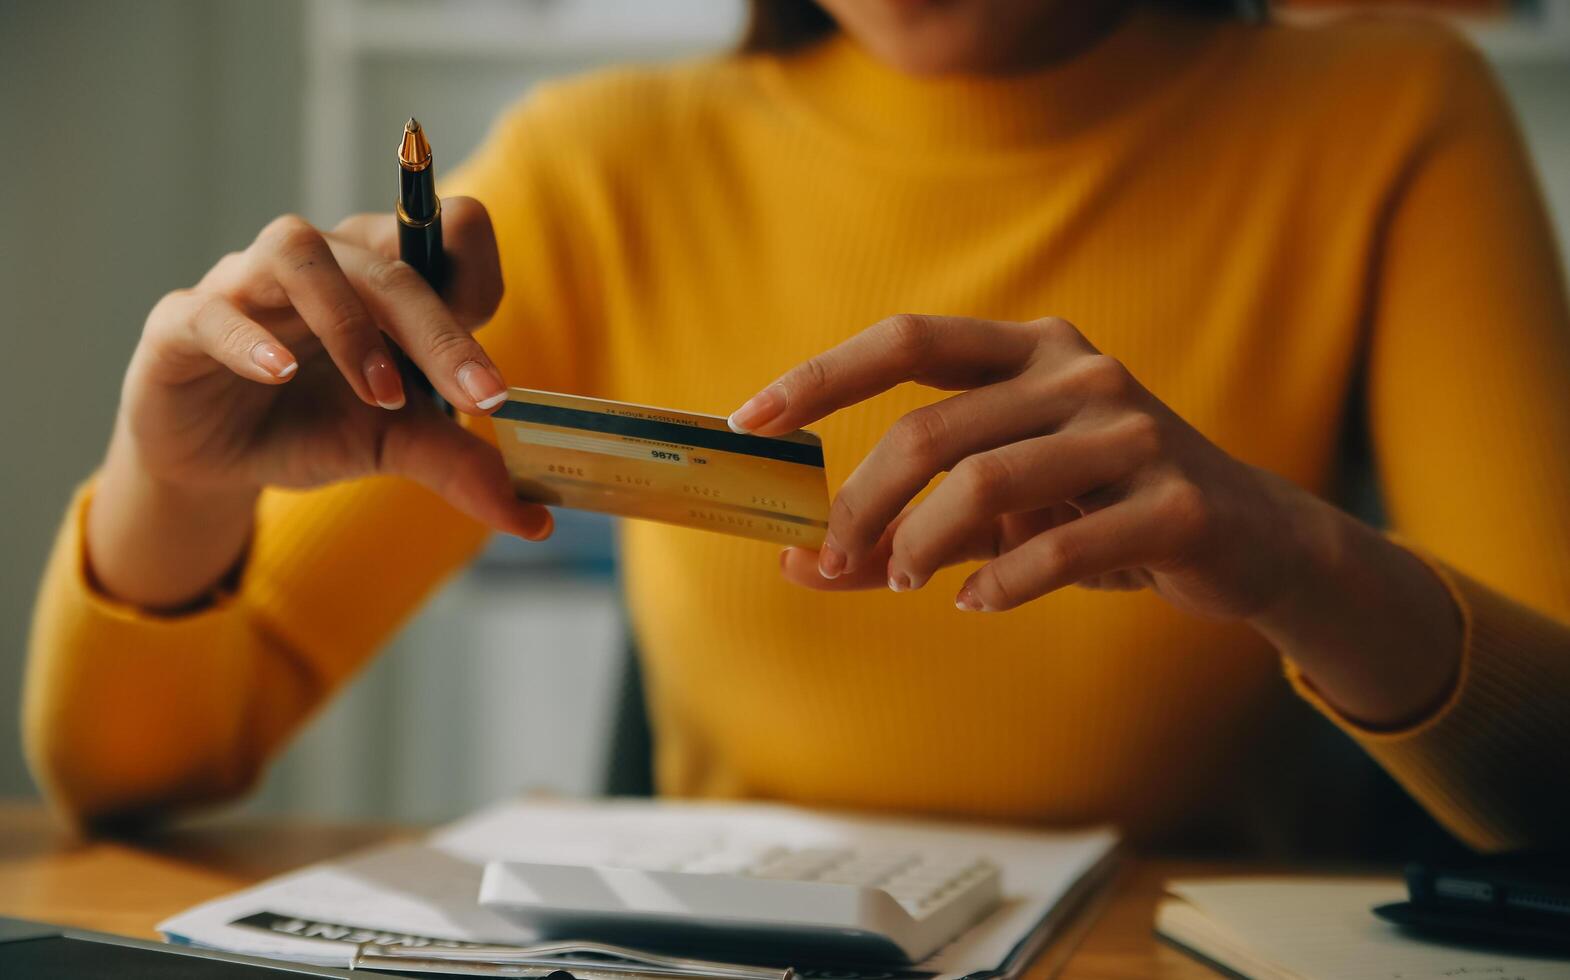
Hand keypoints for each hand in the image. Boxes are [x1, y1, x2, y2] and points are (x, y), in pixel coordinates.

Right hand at [114, 200, 546, 538]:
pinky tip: (281, 375)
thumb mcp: (395, 445)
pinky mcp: (181, 323)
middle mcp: (322, 262)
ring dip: (350, 323)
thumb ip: (461, 465)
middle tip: (483, 398)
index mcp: (383, 273)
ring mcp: (246, 283)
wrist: (216, 460)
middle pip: (388, 262)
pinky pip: (212, 310)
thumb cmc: (313, 423)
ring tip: (383, 394)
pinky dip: (248, 337)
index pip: (447, 230)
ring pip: (299, 253)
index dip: (479, 281)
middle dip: (440, 331)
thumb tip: (536, 521)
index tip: (495, 369)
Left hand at [729, 314, 1316, 618]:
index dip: (823, 375)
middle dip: (861, 502)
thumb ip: (901, 532)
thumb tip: (794, 567)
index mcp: (1032, 351)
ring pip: (986, 484)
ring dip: (922, 547)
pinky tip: (976, 602)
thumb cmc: (1100, 514)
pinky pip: (1058, 546)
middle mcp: (1082, 373)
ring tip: (905, 582)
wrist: (1253, 542)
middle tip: (829, 557)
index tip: (752, 419)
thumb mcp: (996, 514)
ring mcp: (1134, 432)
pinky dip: (1000, 583)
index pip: (909, 338)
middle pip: (930, 429)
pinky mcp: (1177, 502)